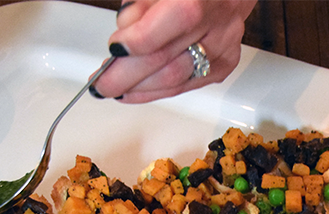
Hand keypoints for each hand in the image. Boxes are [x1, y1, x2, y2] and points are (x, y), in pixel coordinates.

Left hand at [91, 0, 257, 103]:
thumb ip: (140, 4)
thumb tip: (125, 29)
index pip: (165, 29)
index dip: (134, 43)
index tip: (113, 49)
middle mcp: (217, 23)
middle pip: (166, 61)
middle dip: (127, 77)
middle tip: (102, 84)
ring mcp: (224, 45)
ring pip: (178, 80)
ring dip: (141, 89)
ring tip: (117, 88)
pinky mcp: (226, 62)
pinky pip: (189, 85)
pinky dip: (161, 91)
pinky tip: (141, 90)